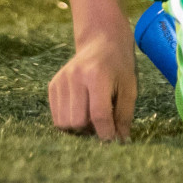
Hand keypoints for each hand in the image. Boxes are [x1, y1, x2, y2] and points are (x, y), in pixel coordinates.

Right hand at [48, 25, 136, 140]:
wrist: (101, 41)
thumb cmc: (119, 65)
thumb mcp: (129, 87)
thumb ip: (124, 114)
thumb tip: (120, 141)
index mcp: (97, 75)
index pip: (99, 115)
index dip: (106, 133)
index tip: (112, 139)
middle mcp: (75, 77)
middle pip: (77, 122)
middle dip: (90, 129)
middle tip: (101, 122)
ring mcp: (61, 80)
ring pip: (63, 122)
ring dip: (78, 126)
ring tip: (90, 115)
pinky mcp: (53, 84)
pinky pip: (56, 116)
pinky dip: (68, 119)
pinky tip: (80, 109)